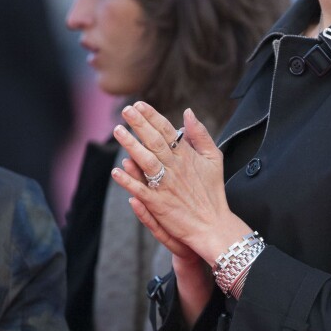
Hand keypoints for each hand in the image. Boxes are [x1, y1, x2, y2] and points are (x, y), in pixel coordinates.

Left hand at [110, 101, 250, 266]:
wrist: (214, 225)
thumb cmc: (213, 191)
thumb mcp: (214, 158)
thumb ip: (201, 134)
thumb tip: (189, 112)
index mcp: (187, 155)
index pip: (167, 130)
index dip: (152, 116)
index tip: (139, 105)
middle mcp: (176, 167)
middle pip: (155, 141)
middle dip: (139, 124)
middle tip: (126, 110)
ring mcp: (167, 185)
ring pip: (147, 161)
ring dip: (131, 145)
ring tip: (118, 131)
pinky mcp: (159, 203)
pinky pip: (141, 189)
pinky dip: (128, 180)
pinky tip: (117, 170)